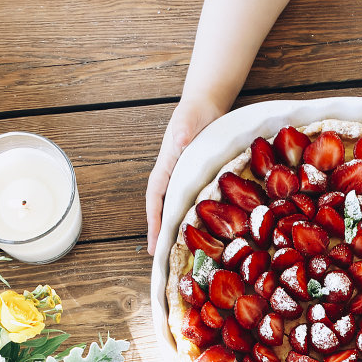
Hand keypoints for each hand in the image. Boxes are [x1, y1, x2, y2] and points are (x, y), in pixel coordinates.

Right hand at [146, 96, 225, 253]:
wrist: (207, 102)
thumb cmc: (194, 111)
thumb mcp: (188, 120)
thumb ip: (183, 130)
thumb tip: (180, 141)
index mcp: (166, 166)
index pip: (155, 198)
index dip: (154, 222)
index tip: (155, 244)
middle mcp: (173, 175)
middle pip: (164, 209)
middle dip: (162, 233)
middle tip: (162, 259)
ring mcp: (185, 176)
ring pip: (178, 207)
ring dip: (177, 228)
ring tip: (179, 252)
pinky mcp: (198, 176)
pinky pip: (195, 200)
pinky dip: (195, 216)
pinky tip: (203, 231)